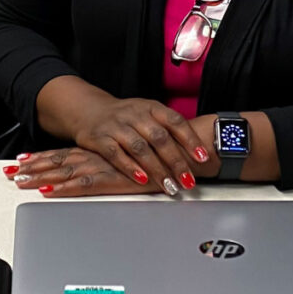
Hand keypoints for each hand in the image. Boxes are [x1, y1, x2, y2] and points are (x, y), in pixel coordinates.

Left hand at [4, 148, 167, 197]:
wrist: (178, 154)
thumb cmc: (156, 158)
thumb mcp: (128, 160)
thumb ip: (112, 163)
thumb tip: (99, 169)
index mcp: (98, 151)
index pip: (63, 154)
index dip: (40, 158)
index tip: (20, 162)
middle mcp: (97, 156)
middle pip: (58, 162)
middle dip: (33, 168)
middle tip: (10, 173)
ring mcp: (103, 167)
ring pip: (65, 172)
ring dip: (42, 177)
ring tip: (21, 181)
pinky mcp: (113, 179)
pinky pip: (83, 184)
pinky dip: (65, 187)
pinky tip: (50, 190)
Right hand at [70, 95, 213, 193]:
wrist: (89, 110)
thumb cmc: (126, 117)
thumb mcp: (147, 115)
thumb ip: (167, 130)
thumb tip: (196, 153)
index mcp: (151, 107)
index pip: (175, 121)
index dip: (190, 139)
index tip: (202, 157)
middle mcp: (135, 114)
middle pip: (159, 137)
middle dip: (176, 161)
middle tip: (188, 180)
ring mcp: (117, 126)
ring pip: (140, 147)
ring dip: (157, 169)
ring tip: (169, 186)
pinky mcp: (100, 139)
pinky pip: (116, 154)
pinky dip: (130, 167)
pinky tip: (142, 180)